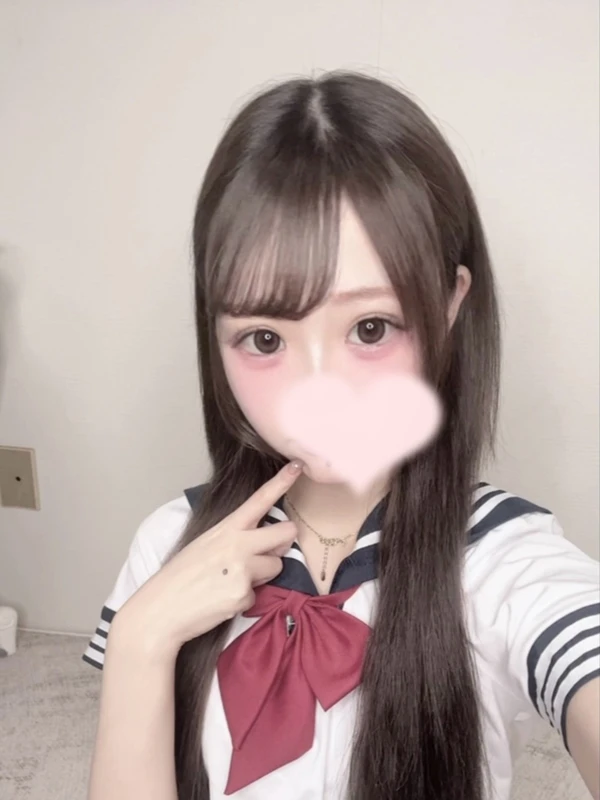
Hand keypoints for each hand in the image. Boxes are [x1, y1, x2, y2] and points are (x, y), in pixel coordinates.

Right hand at [114, 461, 302, 663]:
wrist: (161, 609)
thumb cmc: (180, 576)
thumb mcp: (206, 544)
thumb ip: (236, 538)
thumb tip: (266, 544)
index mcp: (226, 527)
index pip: (259, 499)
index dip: (281, 482)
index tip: (297, 465)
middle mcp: (238, 544)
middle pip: (286, 532)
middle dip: (284, 541)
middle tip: (272, 549)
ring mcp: (243, 569)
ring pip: (276, 566)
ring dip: (263, 574)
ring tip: (231, 580)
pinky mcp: (243, 594)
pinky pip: (258, 594)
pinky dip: (244, 599)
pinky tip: (222, 600)